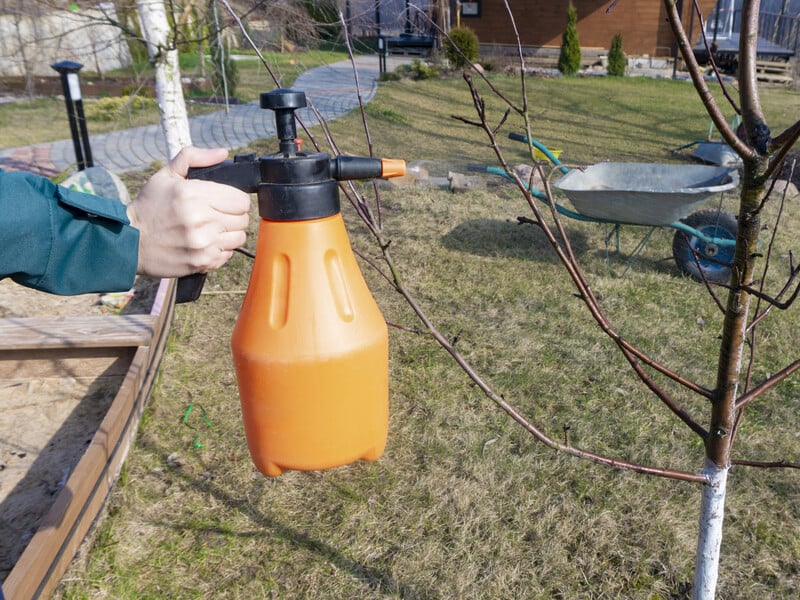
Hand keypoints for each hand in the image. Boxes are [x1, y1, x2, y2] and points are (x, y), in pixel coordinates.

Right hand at [127, 146, 250, 277]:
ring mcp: (202, 243)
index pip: (240, 199)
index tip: (226, 202)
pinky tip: (205, 243)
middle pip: (243, 219)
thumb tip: (222, 153)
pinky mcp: (202, 262)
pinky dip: (221, 249)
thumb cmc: (149, 207)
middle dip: (234, 215)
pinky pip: (228, 254)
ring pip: (239, 237)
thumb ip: (194, 158)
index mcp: (192, 194)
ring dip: (230, 233)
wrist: (129, 241)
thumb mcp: (166, 175)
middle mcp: (200, 219)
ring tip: (212, 230)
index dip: (236, 199)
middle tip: (218, 215)